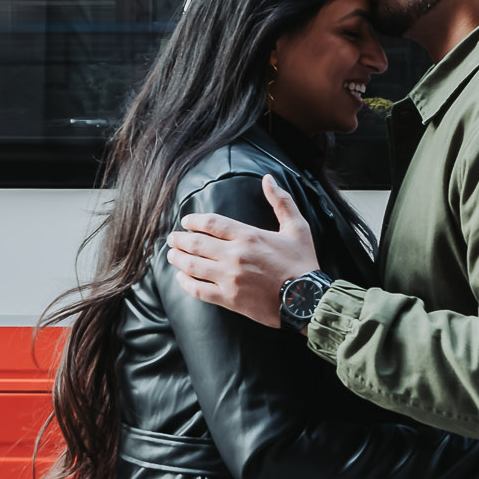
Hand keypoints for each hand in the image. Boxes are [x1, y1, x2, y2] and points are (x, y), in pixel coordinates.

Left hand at [168, 177, 318, 328]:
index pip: (211, 223)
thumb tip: (268, 178)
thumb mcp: (298, 227)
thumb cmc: (302, 263)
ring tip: (171, 256)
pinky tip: (181, 278)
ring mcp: (229, 278)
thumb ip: (281, 201)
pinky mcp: (229, 299)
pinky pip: (198, 289)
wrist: (307, 300)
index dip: (193, 221)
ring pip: (192, 266)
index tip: (185, 222)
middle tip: (172, 239)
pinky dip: (185, 283)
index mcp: (248, 236)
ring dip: (177, 259)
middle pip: (195, 243)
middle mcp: (235, 255)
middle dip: (179, 239)